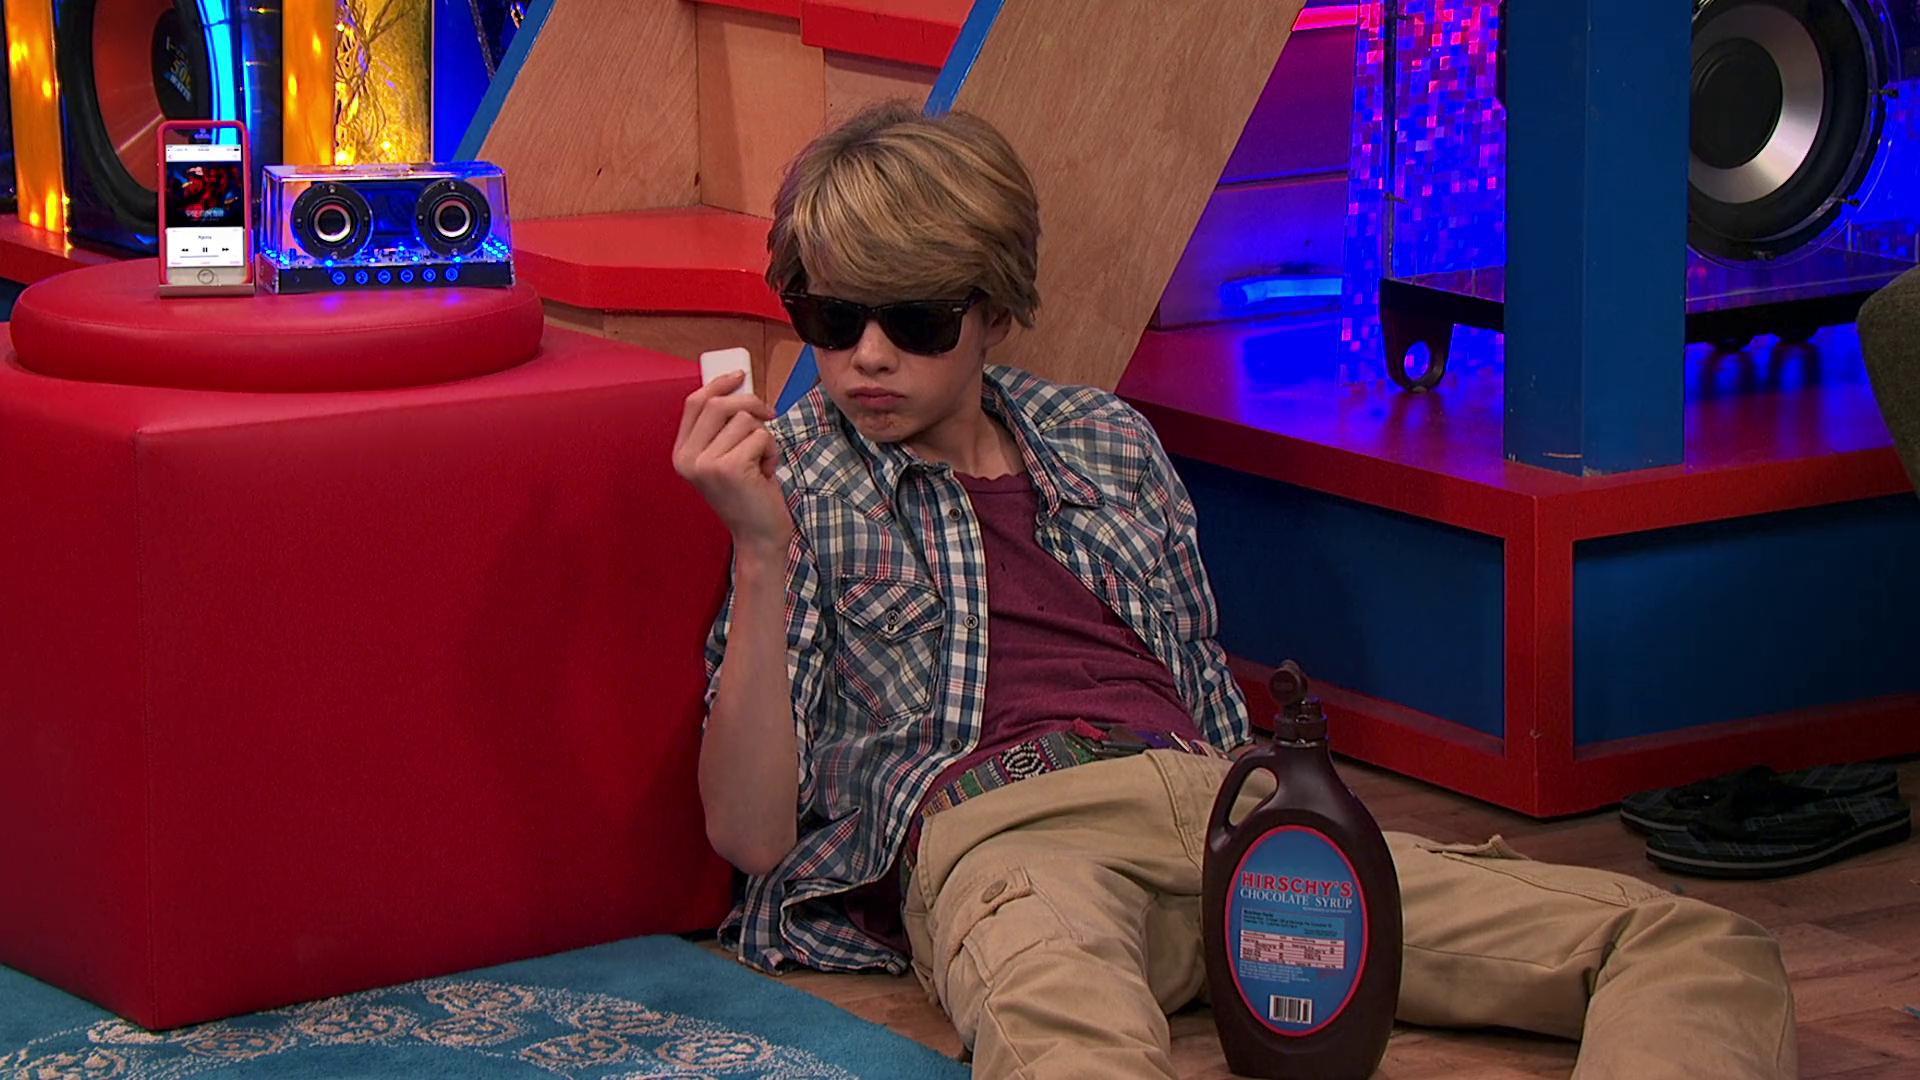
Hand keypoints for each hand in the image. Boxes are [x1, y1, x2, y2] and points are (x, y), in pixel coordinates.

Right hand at [672, 371, 793, 557]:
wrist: (759, 536)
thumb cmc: (749, 495)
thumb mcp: (727, 458)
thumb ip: (723, 428)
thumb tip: (738, 385)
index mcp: (682, 454)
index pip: (694, 403)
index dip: (718, 384)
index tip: (739, 375)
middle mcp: (688, 459)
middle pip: (719, 404)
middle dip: (751, 403)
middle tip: (770, 414)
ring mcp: (706, 464)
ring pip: (745, 420)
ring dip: (764, 437)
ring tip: (761, 462)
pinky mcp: (730, 468)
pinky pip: (761, 437)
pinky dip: (772, 451)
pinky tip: (765, 473)